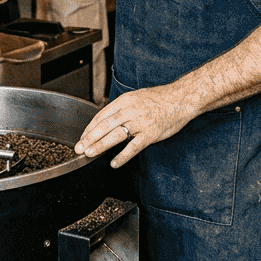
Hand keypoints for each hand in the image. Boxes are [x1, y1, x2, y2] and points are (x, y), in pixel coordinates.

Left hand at [75, 86, 198, 167]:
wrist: (181, 98)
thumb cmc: (160, 99)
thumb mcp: (137, 97)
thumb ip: (122, 108)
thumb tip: (108, 120)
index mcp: (125, 101)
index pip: (102, 115)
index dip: (90, 128)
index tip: (82, 137)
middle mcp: (130, 110)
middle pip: (104, 125)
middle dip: (89, 138)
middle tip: (78, 148)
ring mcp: (140, 122)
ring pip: (115, 136)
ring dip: (100, 146)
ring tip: (89, 154)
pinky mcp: (151, 134)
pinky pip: (134, 147)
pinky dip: (122, 156)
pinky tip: (114, 163)